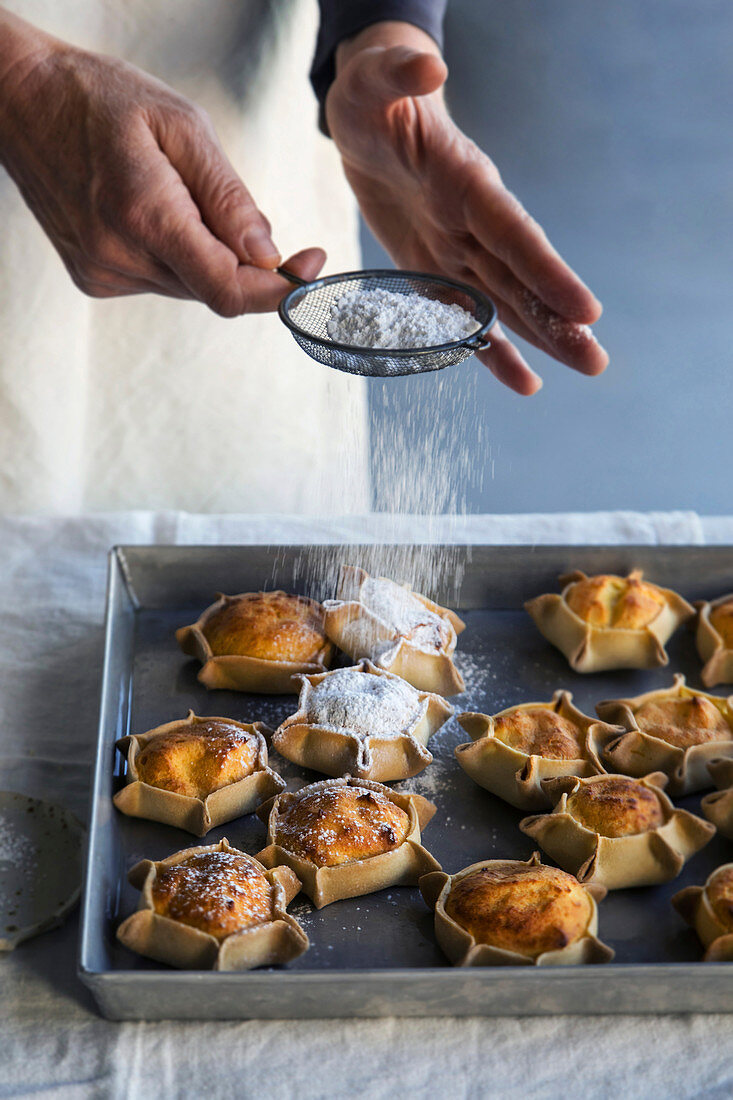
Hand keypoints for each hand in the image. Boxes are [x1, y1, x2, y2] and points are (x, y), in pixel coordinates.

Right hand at [0, 12, 323, 314]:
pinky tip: (155, 213)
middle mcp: (119, 258)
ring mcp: (103, 274)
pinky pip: (161, 282)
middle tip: (249, 218)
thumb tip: (269, 257)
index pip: (229, 290)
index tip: (312, 265)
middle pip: (215, 291)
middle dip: (246, 264)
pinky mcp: (94, 279)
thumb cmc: (101, 99)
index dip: (280, 290)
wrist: (21, 103)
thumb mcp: (181, 125)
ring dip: (209, 257)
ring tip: (181, 198)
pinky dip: (178, 257)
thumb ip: (229, 198)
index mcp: (145, 216)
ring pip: (190, 288)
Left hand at [326, 23, 608, 393]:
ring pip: (504, 300)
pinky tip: (522, 380)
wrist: (370, 115)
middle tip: (595, 361)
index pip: (514, 233)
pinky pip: (464, 314)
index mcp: (468, 182)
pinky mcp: (434, 268)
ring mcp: (458, 248)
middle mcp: (473, 220)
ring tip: (580, 368)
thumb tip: (428, 65)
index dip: (547, 272)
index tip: (585, 310)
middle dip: (557, 320)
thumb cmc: (373, 93)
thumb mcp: (375, 78)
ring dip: (540, 337)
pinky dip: (489, 348)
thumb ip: (398, 73)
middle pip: (521, 278)